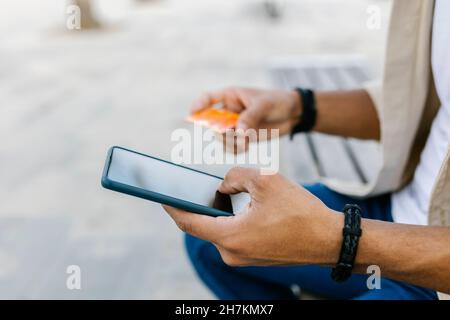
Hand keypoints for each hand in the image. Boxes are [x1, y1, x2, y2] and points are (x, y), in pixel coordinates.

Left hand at [163, 167, 341, 266]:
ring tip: (224, 192)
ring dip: (220, 211)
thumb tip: (222, 186)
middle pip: (205, 225)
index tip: (160, 195)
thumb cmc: (301, 211)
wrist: (330, 239)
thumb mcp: (266, 179)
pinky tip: (242, 206)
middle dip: (201, 204)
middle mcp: (232, 253)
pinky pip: (234, 235)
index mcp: (231, 237)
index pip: (189, 222)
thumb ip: (235, 176)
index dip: (172, 207)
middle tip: (196, 185)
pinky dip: (232, 219)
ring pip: (221, 229)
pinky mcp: (254, 257)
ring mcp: (243, 258)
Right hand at [191, 88, 301, 151]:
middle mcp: (229, 112)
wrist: (294, 114)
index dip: (198, 106)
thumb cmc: (278, 101)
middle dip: (220, 131)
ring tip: (245, 141)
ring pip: (221, 138)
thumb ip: (250, 117)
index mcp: (231, 96)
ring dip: (230, 142)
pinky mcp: (242, 137)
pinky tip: (247, 145)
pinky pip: (232, 147)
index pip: (208, 99)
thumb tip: (239, 131)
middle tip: (232, 134)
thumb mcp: (264, 105)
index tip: (192, 115)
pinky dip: (237, 149)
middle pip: (212, 124)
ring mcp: (235, 126)